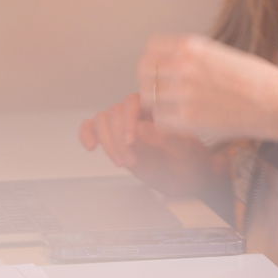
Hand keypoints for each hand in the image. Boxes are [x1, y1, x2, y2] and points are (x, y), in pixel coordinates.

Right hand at [78, 92, 211, 195]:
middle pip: (115, 112)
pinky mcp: (114, 137)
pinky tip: (91, 146)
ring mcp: (125, 124)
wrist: (188, 176)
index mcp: (158, 107)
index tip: (132, 141)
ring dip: (107, 142)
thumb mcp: (185, 150)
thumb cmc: (190, 160)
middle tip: (130, 161)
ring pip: (103, 119)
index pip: (134, 101)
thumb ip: (166, 138)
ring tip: (122, 163)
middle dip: (118, 139)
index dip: (129, 120)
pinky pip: (93, 126)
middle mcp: (140, 112)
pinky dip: (87, 133)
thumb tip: (141, 128)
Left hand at [138, 35, 277, 145]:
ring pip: (149, 97)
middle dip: (150, 82)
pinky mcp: (188, 118)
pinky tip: (183, 120)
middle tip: (163, 92)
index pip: (151, 48)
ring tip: (176, 107)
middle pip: (144, 72)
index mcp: (192, 46)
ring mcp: (184, 92)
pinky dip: (167, 122)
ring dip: (159, 103)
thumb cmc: (254, 78)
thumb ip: (191, 56)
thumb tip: (165, 64)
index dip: (154, 61)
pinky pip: (160, 120)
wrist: (276, 102)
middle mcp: (184, 66)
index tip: (160, 70)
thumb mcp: (220, 53)